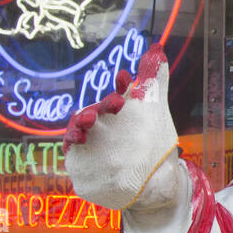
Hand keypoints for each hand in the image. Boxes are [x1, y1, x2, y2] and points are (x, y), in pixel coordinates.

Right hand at [63, 44, 180, 212]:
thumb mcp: (154, 112)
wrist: (155, 185)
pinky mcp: (85, 175)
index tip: (127, 78)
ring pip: (76, 137)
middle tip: (115, 103)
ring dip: (79, 128)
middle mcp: (96, 132)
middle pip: (89, 116)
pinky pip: (76, 165)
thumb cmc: (150, 144)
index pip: (111, 99)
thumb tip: (157, 47)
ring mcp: (88, 152)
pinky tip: (81, 147)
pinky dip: (77, 156)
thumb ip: (153, 81)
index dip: (118, 89)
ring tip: (87, 124)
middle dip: (97, 108)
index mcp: (111, 116)